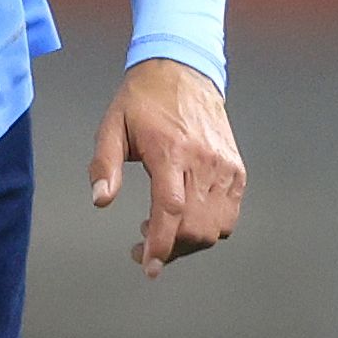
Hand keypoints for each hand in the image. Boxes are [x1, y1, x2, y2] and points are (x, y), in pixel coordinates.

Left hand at [88, 57, 243, 277]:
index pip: (171, 209)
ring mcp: (224, 166)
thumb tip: (100, 200)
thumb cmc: (143, 100)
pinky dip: (209, 228)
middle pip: (194, 227)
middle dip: (169, 248)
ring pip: (215, 227)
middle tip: (143, 246)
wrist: (184, 71)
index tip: (148, 266)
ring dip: (189, 242)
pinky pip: (229, 215)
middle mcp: (203, 160)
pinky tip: (187, 218)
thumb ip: (103, 164)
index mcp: (171, 150)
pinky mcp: (236, 169)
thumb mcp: (112, 125)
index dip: (161, 243)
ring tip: (164, 230)